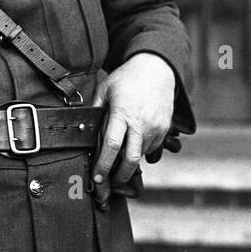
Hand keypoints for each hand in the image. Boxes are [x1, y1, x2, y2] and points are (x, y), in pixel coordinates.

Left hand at [89, 52, 175, 203]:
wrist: (157, 69)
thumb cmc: (127, 79)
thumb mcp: (105, 89)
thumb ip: (95, 110)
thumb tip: (86, 129)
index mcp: (122, 113)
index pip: (112, 145)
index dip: (104, 164)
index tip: (97, 177)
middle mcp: (141, 124)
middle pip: (131, 159)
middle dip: (120, 176)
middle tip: (110, 182)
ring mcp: (155, 128)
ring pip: (141, 156)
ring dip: (129, 163)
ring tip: (119, 163)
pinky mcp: (164, 130)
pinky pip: (151, 149)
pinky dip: (141, 152)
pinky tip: (133, 146)